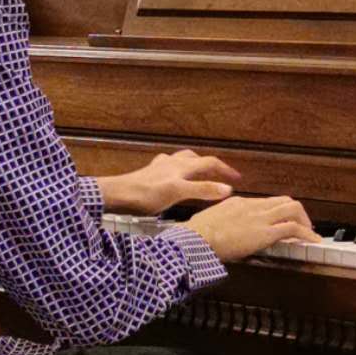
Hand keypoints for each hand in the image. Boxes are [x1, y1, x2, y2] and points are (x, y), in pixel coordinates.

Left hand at [97, 149, 240, 216]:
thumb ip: (203, 189)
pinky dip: (178, 171)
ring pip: (183, 161)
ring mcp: (160, 168)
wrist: (117, 194)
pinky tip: (173, 177)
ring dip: (196, 166)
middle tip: (223, 176)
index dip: (226, 170)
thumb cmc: (146, 194)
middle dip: (212, 166)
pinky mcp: (150, 174)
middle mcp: (173, 163)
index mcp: (183, 166)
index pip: (210, 162)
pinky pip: (170, 168)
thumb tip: (228, 188)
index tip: (238, 179)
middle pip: (198, 159)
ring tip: (202, 173)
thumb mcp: (178, 192)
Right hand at [187, 194, 315, 262]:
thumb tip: (221, 230)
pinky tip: (312, 242)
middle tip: (302, 226)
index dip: (279, 211)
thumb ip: (221, 222)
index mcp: (238, 203)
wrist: (195, 239)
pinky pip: (293, 228)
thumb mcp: (209, 222)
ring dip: (305, 222)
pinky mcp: (264, 232)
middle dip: (297, 213)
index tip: (282, 221)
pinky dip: (307, 234)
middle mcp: (252, 206)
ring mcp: (259, 217)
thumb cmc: (196, 235)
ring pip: (293, 209)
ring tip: (310, 234)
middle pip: (284, 201)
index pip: (266, 202)